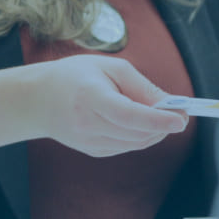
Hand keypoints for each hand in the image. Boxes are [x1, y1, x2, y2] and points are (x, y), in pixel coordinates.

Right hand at [31, 55, 187, 157]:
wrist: (37, 100)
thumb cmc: (75, 76)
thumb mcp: (110, 67)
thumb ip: (142, 87)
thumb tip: (172, 105)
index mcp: (90, 97)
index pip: (129, 115)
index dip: (157, 119)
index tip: (182, 119)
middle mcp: (88, 124)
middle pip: (137, 132)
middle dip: (164, 124)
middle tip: (181, 111)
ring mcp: (89, 142)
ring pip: (137, 143)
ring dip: (155, 130)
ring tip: (159, 112)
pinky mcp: (93, 151)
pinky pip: (128, 146)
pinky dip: (141, 135)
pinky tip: (136, 120)